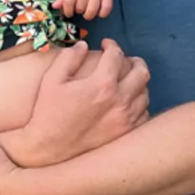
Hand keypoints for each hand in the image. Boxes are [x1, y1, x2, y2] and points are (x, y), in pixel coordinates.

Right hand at [19, 38, 149, 164]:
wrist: (49, 148)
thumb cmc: (48, 113)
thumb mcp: (52, 80)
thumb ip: (69, 57)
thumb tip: (84, 45)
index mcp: (102, 84)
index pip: (117, 55)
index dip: (112, 45)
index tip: (106, 45)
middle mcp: (119, 100)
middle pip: (141, 71)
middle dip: (133, 60)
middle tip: (123, 60)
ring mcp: (126, 118)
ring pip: (145, 92)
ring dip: (137, 82)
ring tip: (126, 81)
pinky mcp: (126, 133)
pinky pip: (144, 113)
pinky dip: (139, 104)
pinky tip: (127, 102)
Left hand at [53, 0, 113, 18]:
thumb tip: (54, 7)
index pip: (68, 1)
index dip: (67, 11)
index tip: (68, 12)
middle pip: (80, 7)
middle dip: (78, 11)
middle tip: (78, 8)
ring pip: (92, 10)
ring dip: (88, 15)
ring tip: (86, 12)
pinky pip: (106, 8)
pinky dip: (102, 14)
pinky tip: (98, 11)